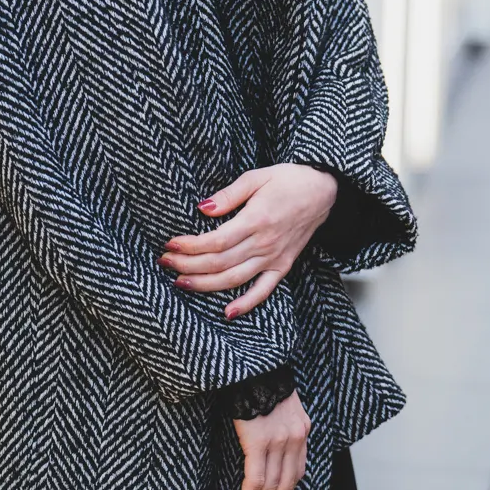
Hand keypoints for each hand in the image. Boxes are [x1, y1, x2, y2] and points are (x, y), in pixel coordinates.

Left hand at [157, 162, 338, 318]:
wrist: (324, 190)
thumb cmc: (289, 180)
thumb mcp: (257, 177)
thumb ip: (228, 195)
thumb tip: (202, 208)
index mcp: (256, 220)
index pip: (216, 240)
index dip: (190, 246)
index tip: (170, 245)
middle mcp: (264, 243)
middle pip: (220, 262)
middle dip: (189, 266)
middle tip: (164, 263)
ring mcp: (274, 258)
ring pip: (235, 279)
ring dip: (206, 285)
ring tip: (181, 284)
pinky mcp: (283, 266)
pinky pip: (264, 291)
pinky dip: (246, 304)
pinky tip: (227, 312)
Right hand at [229, 388, 310, 489]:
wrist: (251, 362)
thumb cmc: (259, 378)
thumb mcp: (281, 401)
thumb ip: (282, 424)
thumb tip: (270, 445)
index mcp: (302, 428)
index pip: (297, 471)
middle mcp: (295, 437)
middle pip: (286, 484)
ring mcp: (279, 440)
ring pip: (272, 486)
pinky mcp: (259, 441)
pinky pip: (256, 479)